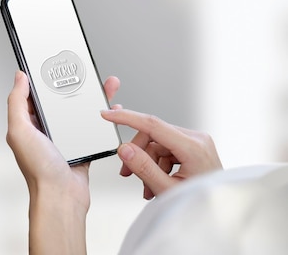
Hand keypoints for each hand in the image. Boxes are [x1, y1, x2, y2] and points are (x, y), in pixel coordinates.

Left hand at [6, 71, 119, 254]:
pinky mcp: (81, 146)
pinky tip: (110, 108)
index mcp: (27, 124)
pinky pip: (92, 127)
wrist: (61, 197)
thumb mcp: (19, 131)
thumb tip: (18, 78)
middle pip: (60, 100)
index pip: (33, 95)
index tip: (53, 65)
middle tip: (84, 71)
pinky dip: (101, 117)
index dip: (43, 79)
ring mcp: (64, 137)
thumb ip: (16, 102)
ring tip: (103, 85)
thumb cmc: (39, 170)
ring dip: (91, 98)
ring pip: (78, 111)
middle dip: (73, 84)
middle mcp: (44, 130)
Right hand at [101, 109, 222, 198]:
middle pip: (153, 135)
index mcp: (193, 147)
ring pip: (157, 144)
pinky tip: (156, 182)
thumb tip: (124, 149)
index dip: (127, 118)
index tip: (108, 114)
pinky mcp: (194, 148)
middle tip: (127, 172)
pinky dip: (157, 164)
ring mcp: (197, 143)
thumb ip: (143, 168)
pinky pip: (166, 150)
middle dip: (137, 153)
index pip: (153, 124)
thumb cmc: (200, 204)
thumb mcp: (166, 189)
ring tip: (147, 186)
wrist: (220, 215)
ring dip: (147, 163)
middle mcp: (197, 140)